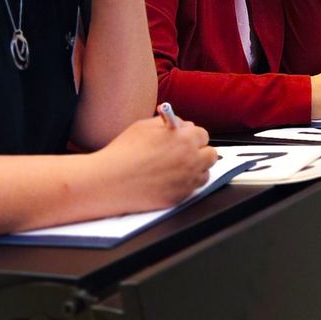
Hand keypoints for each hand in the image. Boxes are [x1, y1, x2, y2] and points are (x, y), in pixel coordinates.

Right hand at [93, 114, 214, 208]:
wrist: (110, 181)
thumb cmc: (124, 153)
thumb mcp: (144, 126)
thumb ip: (169, 122)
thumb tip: (182, 125)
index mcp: (184, 139)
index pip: (202, 134)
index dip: (192, 136)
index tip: (186, 138)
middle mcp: (190, 160)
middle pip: (210, 154)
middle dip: (200, 151)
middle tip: (186, 152)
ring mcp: (187, 181)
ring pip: (205, 173)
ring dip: (196, 169)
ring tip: (176, 167)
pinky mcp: (180, 197)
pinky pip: (193, 189)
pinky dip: (186, 184)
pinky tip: (170, 180)